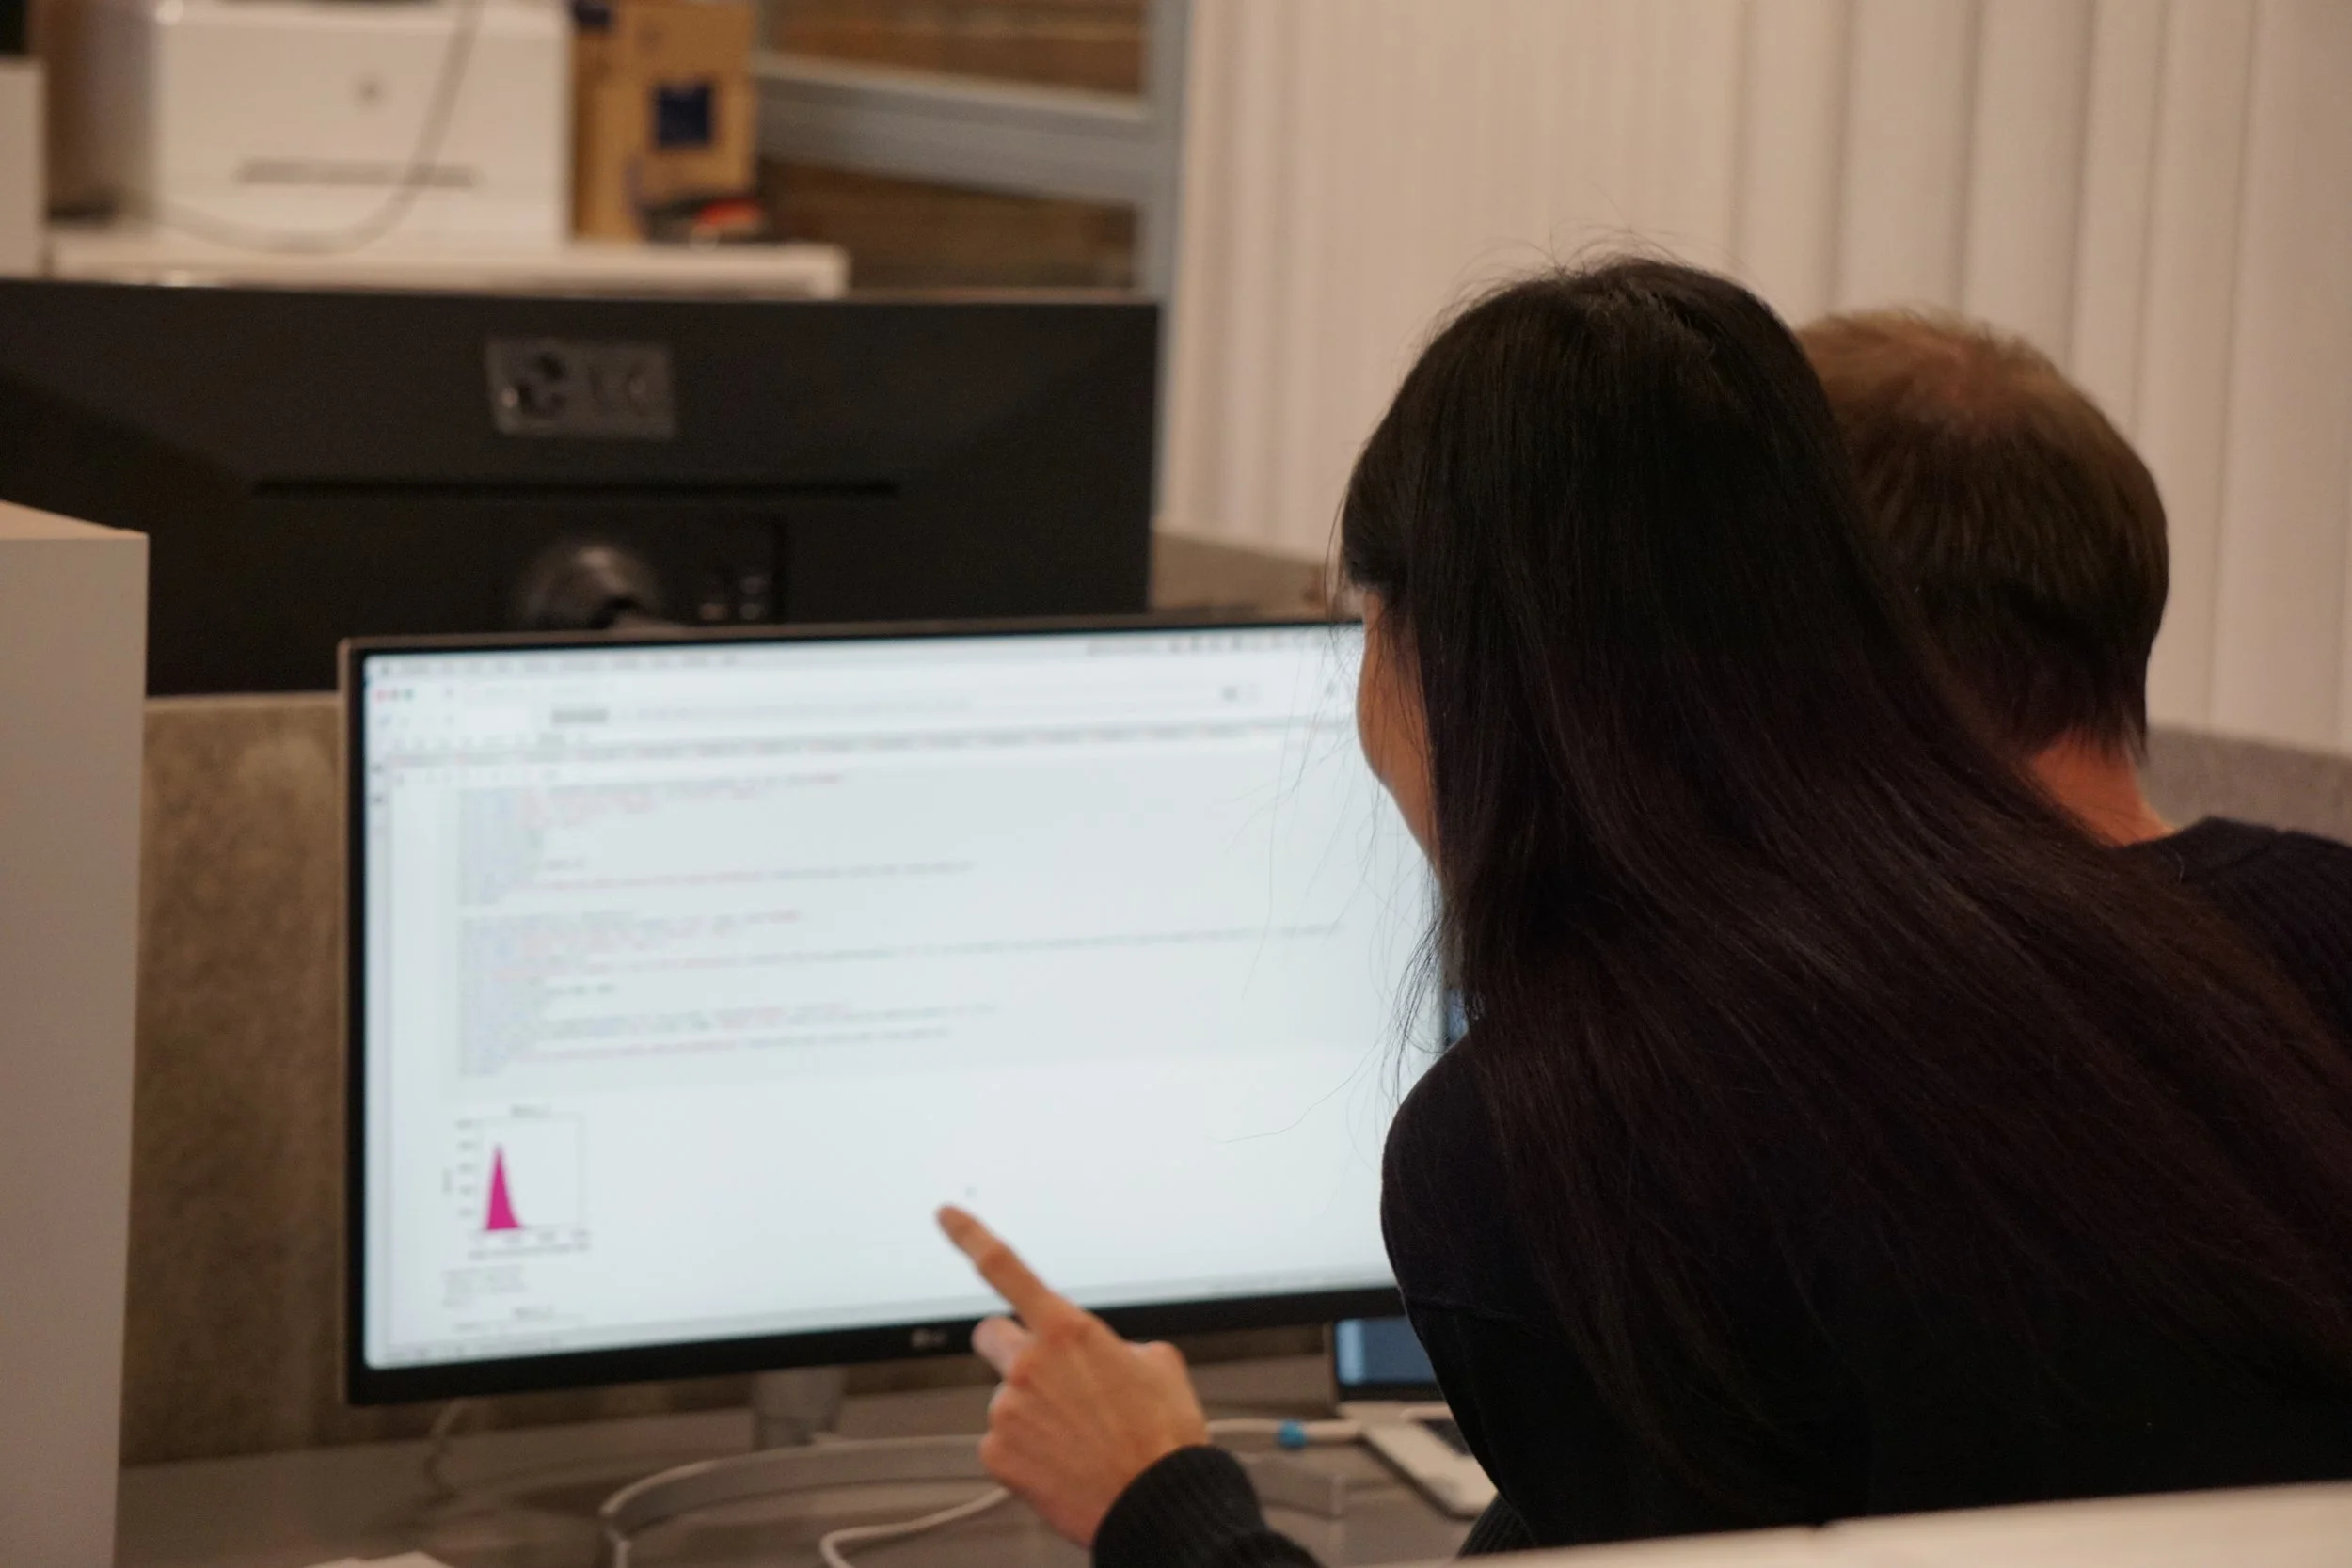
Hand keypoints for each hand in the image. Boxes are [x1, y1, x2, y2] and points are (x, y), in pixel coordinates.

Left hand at [937, 1205, 1210, 1544]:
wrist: (1157, 1505)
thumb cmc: (1164, 1438)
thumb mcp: (1158, 1365)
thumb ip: (1114, 1346)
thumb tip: (1103, 1355)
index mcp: (1067, 1331)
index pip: (1006, 1268)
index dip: (970, 1235)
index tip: (945, 1214)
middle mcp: (1027, 1365)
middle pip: (990, 1336)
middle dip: (1012, 1349)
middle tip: (1046, 1378)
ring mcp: (1006, 1411)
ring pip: (1005, 1396)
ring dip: (1030, 1409)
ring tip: (1077, 1438)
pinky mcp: (996, 1454)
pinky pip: (1001, 1441)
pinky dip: (1026, 1451)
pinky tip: (1061, 1464)